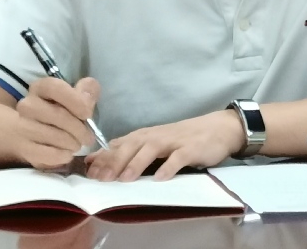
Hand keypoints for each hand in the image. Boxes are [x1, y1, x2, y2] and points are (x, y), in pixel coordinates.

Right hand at [14, 76, 100, 169]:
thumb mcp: (76, 98)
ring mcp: (22, 126)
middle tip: (88, 137)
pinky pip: (46, 153)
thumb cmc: (62, 112)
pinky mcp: (24, 148)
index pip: (54, 87)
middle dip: (78, 128)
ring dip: (71, 143)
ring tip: (78, 145)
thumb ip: (86, 91)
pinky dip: (61, 155)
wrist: (36, 134)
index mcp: (40, 88)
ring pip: (52, 135)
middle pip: (56, 114)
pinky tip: (67, 154)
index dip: (74, 100)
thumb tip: (88, 92)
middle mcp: (27, 105)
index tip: (87, 113)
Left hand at [84, 109, 243, 181]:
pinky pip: (179, 158)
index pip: (119, 144)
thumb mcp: (155, 141)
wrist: (218, 127)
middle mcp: (156, 136)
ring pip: (151, 149)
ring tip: (125, 179)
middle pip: (131, 145)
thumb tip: (101, 158)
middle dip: (115, 161)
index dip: (103, 157)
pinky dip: (169, 167)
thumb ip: (131, 149)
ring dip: (137, 163)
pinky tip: (160, 178)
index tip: (87, 170)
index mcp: (145, 135)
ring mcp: (174, 141)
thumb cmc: (183, 138)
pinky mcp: (191, 149)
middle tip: (101, 179)